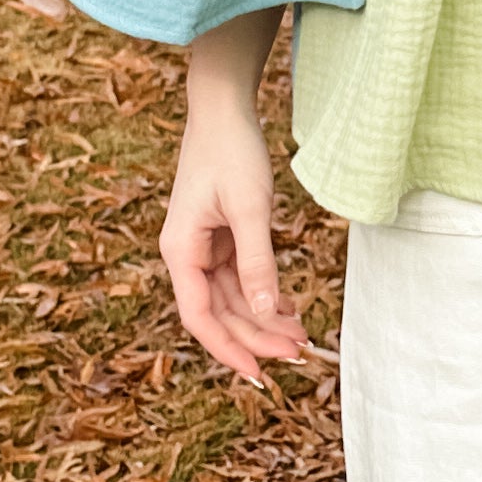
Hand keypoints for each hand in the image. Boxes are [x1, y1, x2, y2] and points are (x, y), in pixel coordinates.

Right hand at [163, 15, 311, 384]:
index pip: (200, 316)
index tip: (258, 372)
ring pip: (234, 298)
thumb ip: (257, 264)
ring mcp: (205, 247)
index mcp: (181, 251)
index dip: (227, 348)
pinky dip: (264, 294)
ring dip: (264, 318)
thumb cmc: (230, 151)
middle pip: (221, 312)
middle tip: (298, 353)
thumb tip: (262, 314)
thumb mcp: (250, 209)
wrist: (223, 108)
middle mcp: (187, 254)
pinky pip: (241, 278)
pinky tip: (288, 308)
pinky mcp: (221, 237)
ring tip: (301, 335)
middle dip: (257, 336)